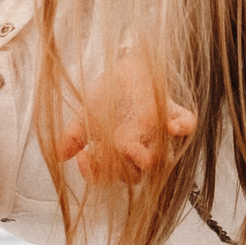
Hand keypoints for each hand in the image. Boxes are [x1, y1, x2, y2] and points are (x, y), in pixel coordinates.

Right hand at [60, 50, 197, 189]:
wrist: (119, 67)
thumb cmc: (104, 96)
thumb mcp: (84, 116)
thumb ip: (73, 137)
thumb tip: (59, 155)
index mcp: (117, 155)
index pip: (108, 177)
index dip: (95, 173)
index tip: (83, 156)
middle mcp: (139, 149)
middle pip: (136, 175)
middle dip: (123, 170)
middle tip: (110, 151)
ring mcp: (157, 134)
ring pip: (162, 159)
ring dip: (149, 158)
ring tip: (132, 147)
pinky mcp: (171, 111)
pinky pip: (187, 123)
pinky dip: (183, 126)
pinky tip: (172, 126)